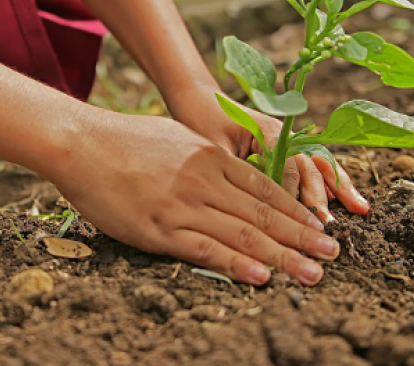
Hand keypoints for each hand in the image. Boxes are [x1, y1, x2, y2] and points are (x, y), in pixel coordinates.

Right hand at [50, 110, 340, 285]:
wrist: (80, 143)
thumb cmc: (123, 139)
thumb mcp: (175, 137)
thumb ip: (204, 157)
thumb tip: (228, 172)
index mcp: (209, 156)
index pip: (264, 189)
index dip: (296, 211)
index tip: (319, 227)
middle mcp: (203, 180)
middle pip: (263, 214)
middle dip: (302, 237)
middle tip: (333, 255)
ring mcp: (182, 205)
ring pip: (242, 235)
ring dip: (283, 256)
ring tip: (312, 273)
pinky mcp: (158, 228)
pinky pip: (205, 249)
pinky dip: (236, 265)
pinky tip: (262, 277)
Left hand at [166, 84, 369, 223]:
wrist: (198, 99)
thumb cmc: (201, 121)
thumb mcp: (213, 147)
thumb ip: (235, 170)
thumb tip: (251, 203)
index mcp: (267, 132)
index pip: (288, 166)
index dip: (294, 194)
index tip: (300, 220)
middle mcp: (283, 134)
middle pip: (309, 166)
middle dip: (321, 196)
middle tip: (329, 225)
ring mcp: (287, 140)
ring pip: (318, 164)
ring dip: (338, 187)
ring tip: (360, 209)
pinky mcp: (285, 147)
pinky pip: (312, 164)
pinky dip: (330, 181)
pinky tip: (349, 199)